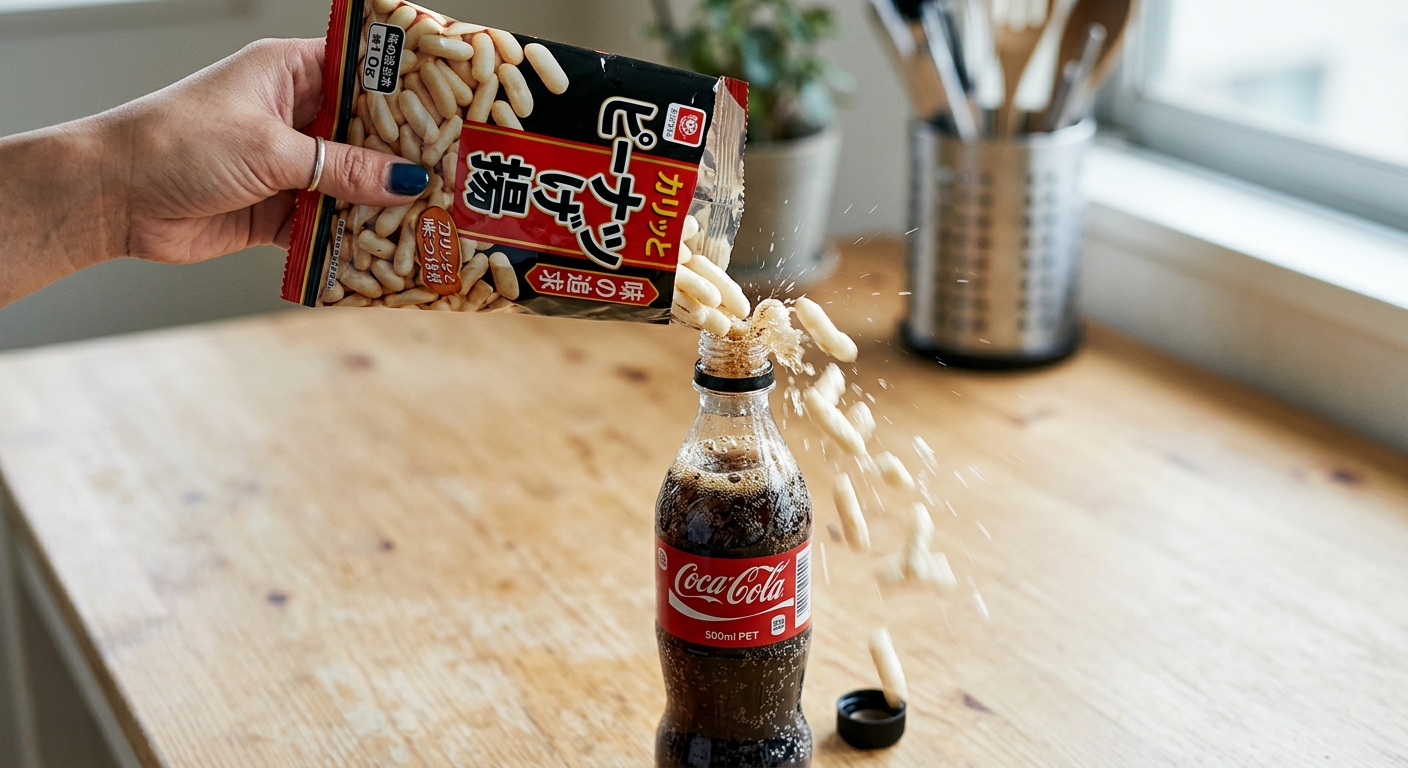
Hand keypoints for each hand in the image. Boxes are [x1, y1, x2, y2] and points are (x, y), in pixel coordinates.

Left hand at [99, 37, 428, 264]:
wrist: (112, 198)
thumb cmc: (177, 143)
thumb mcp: (272, 150)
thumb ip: (344, 168)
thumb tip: (409, 181)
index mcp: (290, 73)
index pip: (364, 71)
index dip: (408, 89)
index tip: (456, 106)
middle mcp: (294, 115)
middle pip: (367, 134)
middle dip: (407, 156)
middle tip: (460, 172)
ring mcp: (289, 164)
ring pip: (353, 183)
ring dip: (384, 204)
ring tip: (438, 217)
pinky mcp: (279, 210)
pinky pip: (331, 224)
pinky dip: (355, 238)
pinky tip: (392, 251)